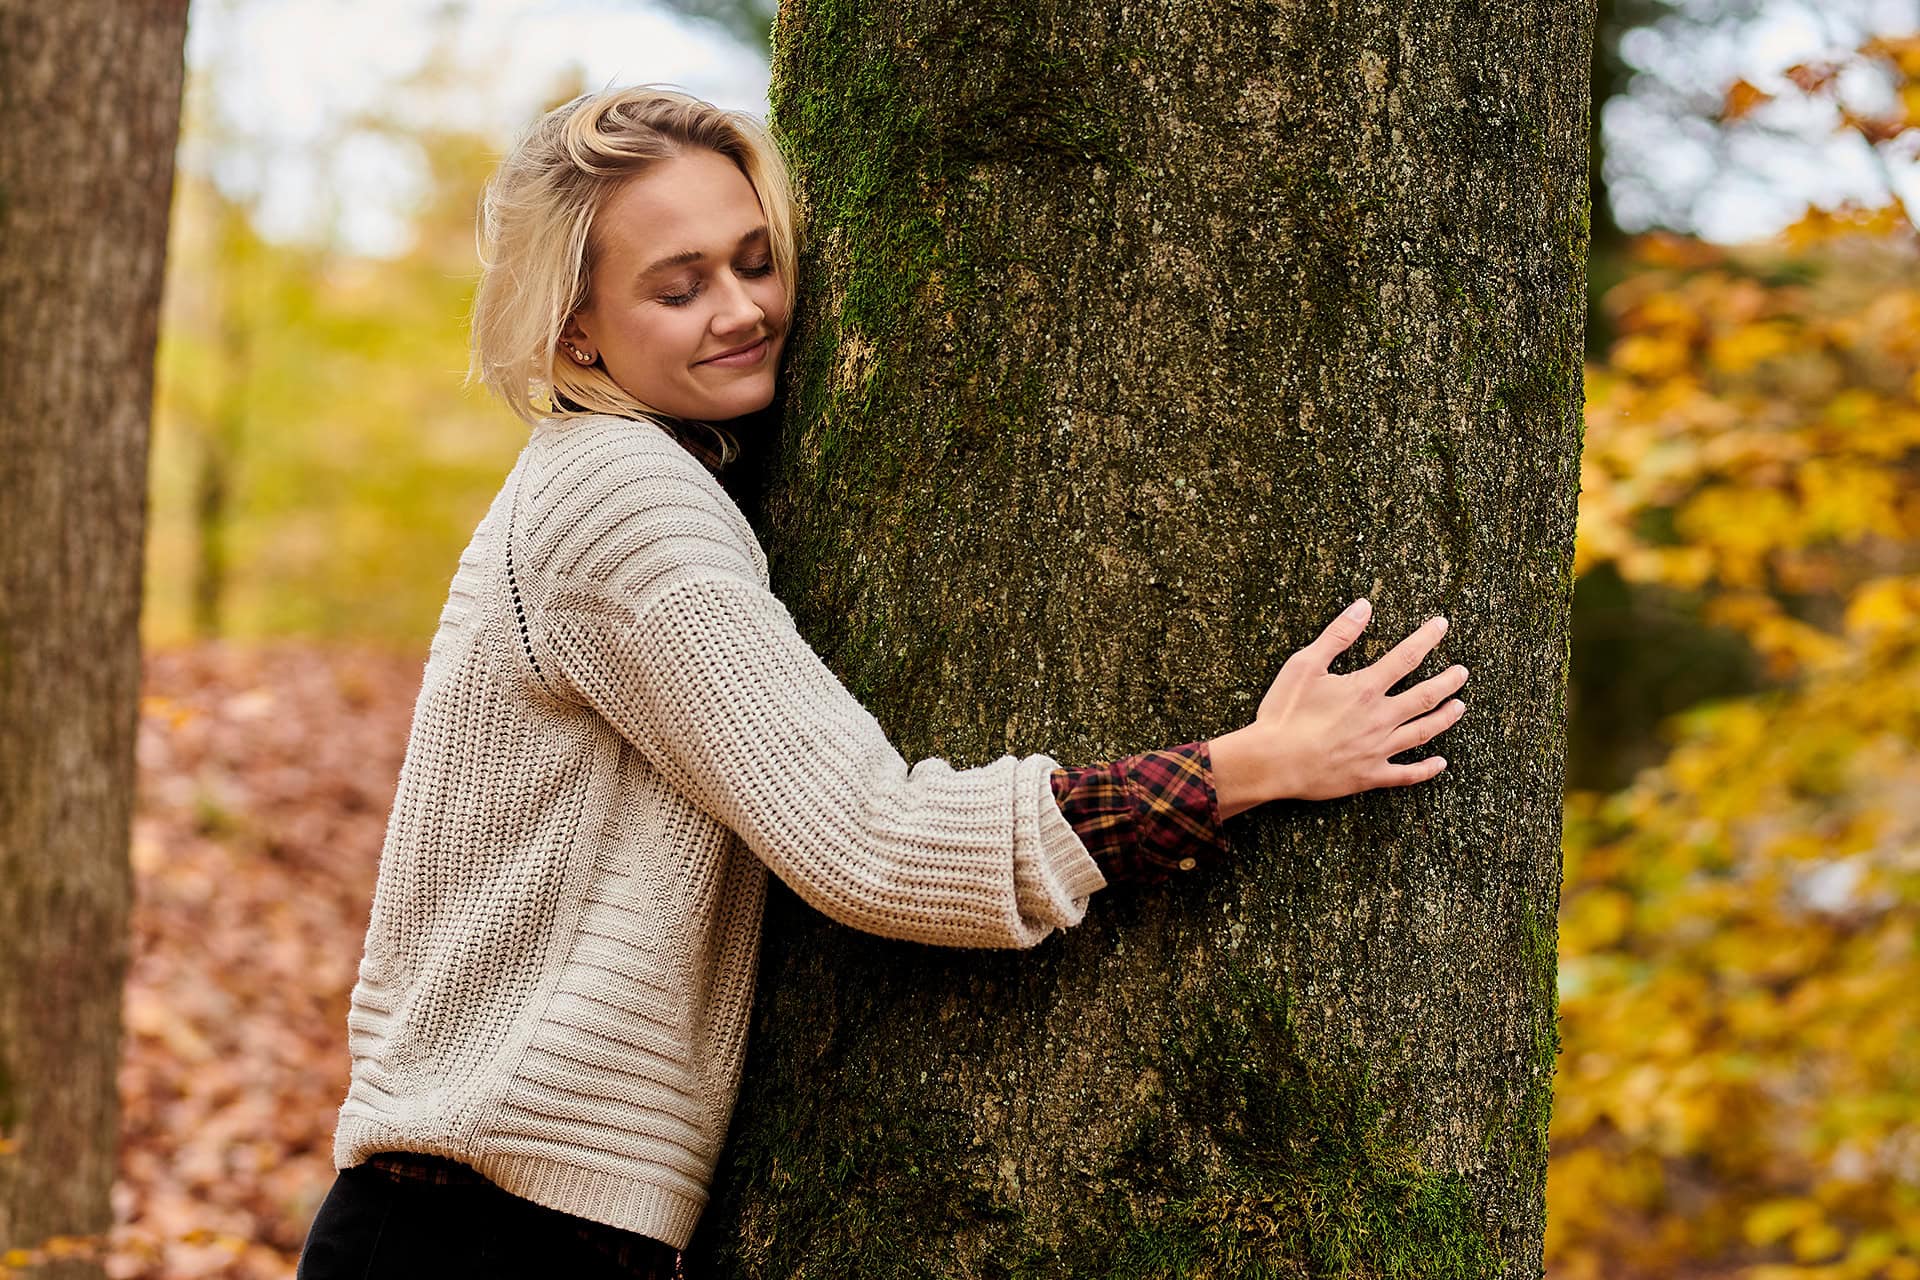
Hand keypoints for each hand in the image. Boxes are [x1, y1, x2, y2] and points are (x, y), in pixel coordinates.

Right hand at [1211, 598, 1466, 813]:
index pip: (1406, 657)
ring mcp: (1378, 749)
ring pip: (1423, 732)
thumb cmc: (1284, 712)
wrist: (1272, 762)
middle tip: (1462, 672)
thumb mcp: (1305, 665)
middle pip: (1425, 697)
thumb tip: (1363, 606)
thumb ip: (1337, 635)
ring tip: (1460, 707)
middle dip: (1447, 681)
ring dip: (1445, 718)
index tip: (1442, 626)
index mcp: (1365, 689)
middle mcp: (1380, 718)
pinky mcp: (1370, 775)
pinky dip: (1426, 769)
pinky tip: (1440, 762)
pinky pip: (1407, 774)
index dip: (1427, 639)